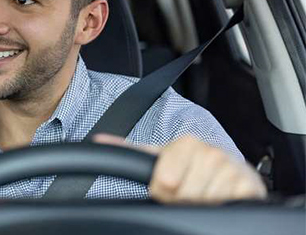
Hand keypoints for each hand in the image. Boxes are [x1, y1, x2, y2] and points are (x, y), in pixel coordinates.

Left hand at [94, 134, 266, 203]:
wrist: (228, 171)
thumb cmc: (189, 166)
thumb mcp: (160, 157)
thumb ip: (129, 151)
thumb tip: (96, 140)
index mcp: (185, 143)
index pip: (164, 181)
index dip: (162, 191)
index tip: (166, 186)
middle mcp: (210, 151)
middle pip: (184, 195)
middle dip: (182, 199)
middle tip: (186, 191)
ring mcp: (231, 167)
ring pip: (204, 201)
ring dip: (201, 203)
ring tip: (202, 193)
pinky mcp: (249, 184)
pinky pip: (228, 204)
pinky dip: (222, 206)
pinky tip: (219, 196)